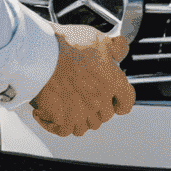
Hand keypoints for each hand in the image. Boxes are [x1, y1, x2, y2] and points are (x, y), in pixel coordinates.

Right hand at [30, 23, 132, 137]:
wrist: (43, 55)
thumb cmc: (69, 45)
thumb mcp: (99, 38)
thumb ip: (114, 47)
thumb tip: (122, 51)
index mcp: (112, 82)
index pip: (126, 101)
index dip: (122, 103)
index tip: (117, 103)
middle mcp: (100, 100)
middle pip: (105, 115)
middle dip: (99, 108)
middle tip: (86, 98)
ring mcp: (82, 112)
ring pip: (87, 126)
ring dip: (81, 118)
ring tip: (71, 107)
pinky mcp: (63, 119)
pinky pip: (66, 131)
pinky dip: (61, 126)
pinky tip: (55, 116)